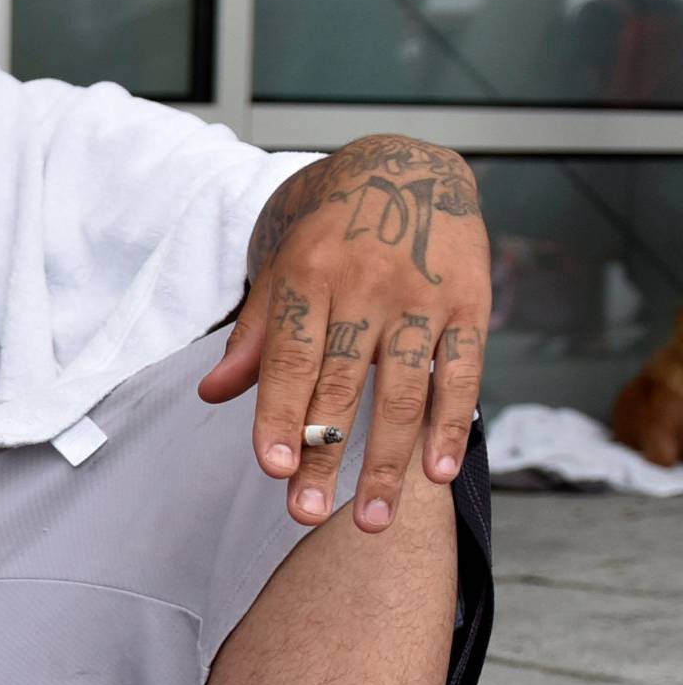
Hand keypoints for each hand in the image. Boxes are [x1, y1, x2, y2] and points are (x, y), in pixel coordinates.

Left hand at [198, 138, 489, 531]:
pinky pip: (462, 374)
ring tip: (372, 519)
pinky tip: (436, 474)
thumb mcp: (283, 267)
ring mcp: (422, 295)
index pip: (291, 359)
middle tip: (306, 513)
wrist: (408, 164)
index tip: (274, 468)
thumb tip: (213, 395)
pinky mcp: (470, 302)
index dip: (281, 415)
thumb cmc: (332, 229)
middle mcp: (366, 285)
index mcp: (309, 275)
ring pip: (403, 390)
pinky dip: (450, 426)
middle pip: (341, 384)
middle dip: (324, 455)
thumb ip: (255, 337)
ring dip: (387, 461)